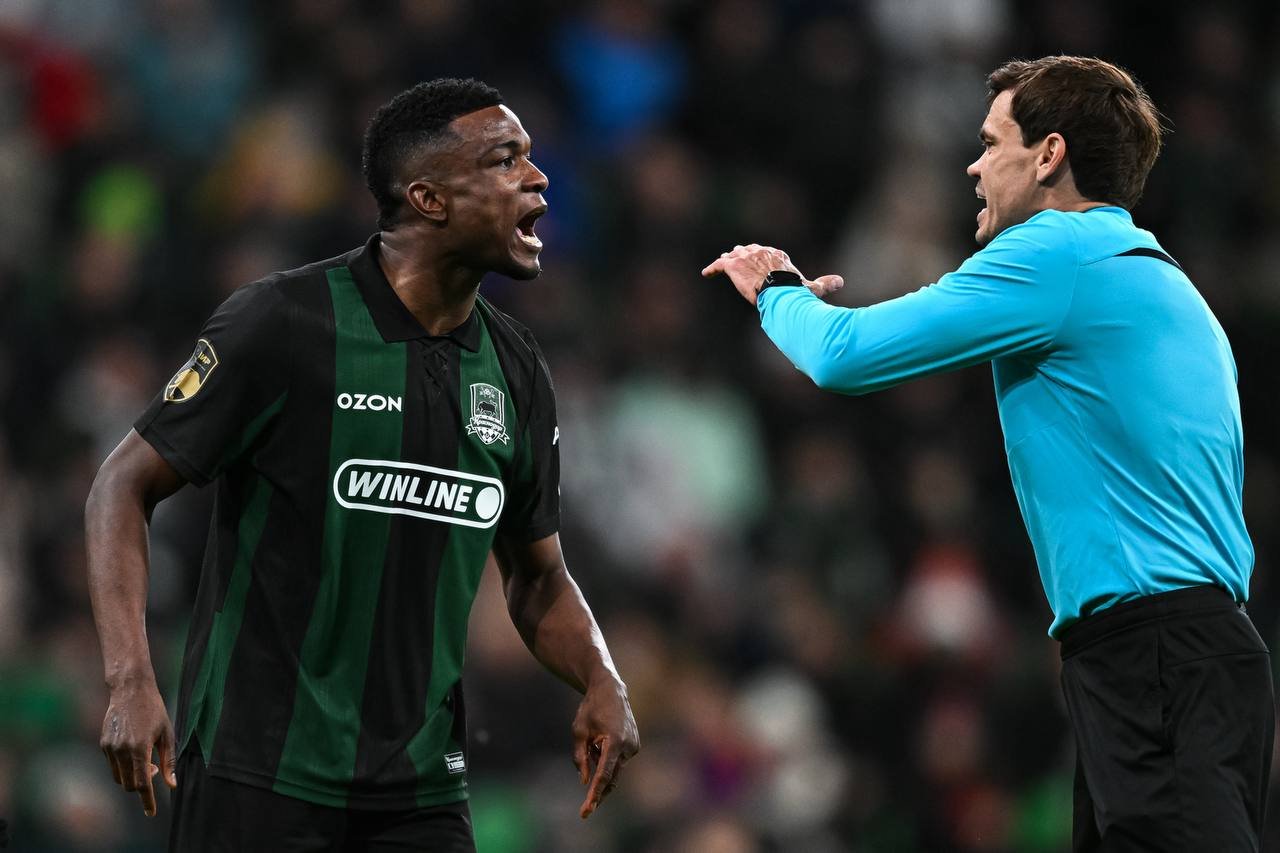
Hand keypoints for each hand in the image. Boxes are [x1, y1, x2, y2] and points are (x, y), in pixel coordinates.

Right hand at [100, 677, 176, 816]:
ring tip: (146, 759)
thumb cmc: (154, 710)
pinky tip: (134, 750)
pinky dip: (124, 766)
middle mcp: (121, 750)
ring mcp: (110, 748)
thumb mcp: (167, 734)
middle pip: (129, 784)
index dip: (147, 800)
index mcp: (140, 748)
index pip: (142, 783)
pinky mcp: (103, 744)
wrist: (130, 690)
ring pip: (119, 777)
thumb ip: (169, 761)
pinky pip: (113, 765)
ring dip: (132, 777)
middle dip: (142, 785)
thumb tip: (172, 784)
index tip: (151, 812)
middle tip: (155, 769)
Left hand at [571, 677, 638, 818]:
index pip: (603, 775)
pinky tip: (601, 740)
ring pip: (614, 769)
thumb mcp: (579, 731)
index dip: (594, 795)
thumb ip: (580, 758)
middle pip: (611, 777)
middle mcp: (628, 746)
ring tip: (593, 741)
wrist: (610, 690)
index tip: (587, 811)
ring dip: (600, 766)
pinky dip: (607, 759)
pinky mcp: (635, 746)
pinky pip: (617, 761)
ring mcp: (634, 747)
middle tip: (585, 810)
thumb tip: (585, 781)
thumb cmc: (591, 708)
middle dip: (598, 791)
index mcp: (614, 741)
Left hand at [701, 243, 843, 305]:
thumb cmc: (795, 291)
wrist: (779, 292)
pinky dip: (713, 268)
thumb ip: (824, 284)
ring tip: (723, 263)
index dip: (761, 256)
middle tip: (737, 257)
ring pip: (734, 255)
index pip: (766, 252)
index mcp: (778, 255)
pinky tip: (706, 273)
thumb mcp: (811, 288)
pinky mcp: (733, 265)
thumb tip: (841, 281)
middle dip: (743, 254)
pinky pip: (720, 264)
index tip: (757, 259)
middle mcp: (761, 251)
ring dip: (728, 259)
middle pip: (749, 250)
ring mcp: (746, 257)